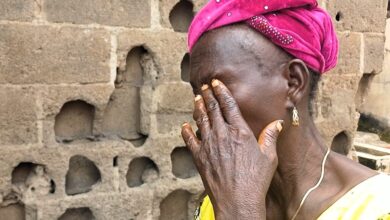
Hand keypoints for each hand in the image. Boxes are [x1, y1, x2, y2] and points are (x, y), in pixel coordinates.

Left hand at [181, 79, 282, 218]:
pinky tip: (185, 125)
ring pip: (201, 120)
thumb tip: (277, 123)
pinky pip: (189, 140)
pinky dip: (186, 131)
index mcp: (240, 131)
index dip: (221, 91)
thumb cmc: (256, 180)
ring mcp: (208, 145)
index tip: (216, 82)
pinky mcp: (199, 157)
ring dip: (198, 107)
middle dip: (208, 95)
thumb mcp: (269, 157)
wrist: (237, 200)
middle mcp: (222, 134)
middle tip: (204, 86)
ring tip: (196, 98)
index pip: (228, 105)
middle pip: (212, 109)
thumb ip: (270, 137)